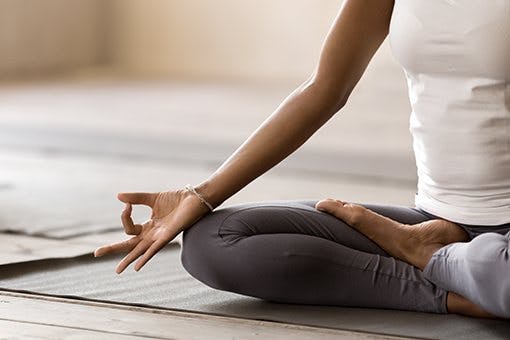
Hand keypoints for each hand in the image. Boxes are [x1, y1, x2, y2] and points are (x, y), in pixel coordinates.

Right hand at [94, 188, 210, 273]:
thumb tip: (118, 197)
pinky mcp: (168, 236)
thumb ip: (136, 198)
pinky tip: (137, 266)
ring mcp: (159, 237)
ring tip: (117, 270)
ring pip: (140, 250)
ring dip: (128, 259)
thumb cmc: (177, 200)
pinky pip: (154, 249)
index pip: (128, 227)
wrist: (194, 198)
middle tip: (96, 253)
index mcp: (149, 227)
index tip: (127, 204)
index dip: (124, 216)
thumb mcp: (152, 198)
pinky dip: (145, 257)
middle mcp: (152, 234)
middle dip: (113, 249)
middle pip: (129, 244)